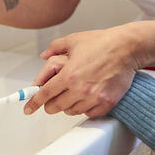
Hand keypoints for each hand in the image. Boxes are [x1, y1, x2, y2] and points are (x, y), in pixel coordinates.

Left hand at [23, 27, 138, 117]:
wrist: (127, 48)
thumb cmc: (102, 42)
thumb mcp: (74, 40)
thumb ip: (55, 47)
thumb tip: (44, 54)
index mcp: (68, 74)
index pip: (45, 94)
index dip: (33, 103)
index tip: (28, 108)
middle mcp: (79, 89)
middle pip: (55, 106)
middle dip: (49, 104)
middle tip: (50, 99)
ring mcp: (93, 97)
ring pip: (71, 111)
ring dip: (66, 105)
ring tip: (70, 95)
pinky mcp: (106, 103)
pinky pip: (88, 114)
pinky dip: (83, 108)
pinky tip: (85, 98)